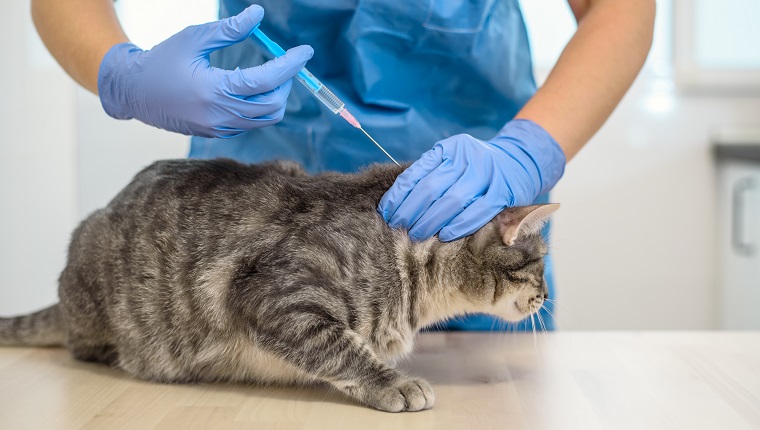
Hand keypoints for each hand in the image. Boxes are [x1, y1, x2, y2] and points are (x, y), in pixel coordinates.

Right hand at [97, 5, 312, 137]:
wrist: (134, 91)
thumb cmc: (161, 60)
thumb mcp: (194, 38)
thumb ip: (228, 29)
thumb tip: (258, 14)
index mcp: (213, 90)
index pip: (266, 81)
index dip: (290, 65)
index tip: (305, 52)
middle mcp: (219, 115)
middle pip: (273, 106)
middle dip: (286, 83)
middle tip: (285, 63)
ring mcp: (219, 128)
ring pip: (265, 119)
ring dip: (276, 97)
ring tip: (269, 74)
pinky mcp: (216, 133)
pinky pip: (250, 123)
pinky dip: (259, 106)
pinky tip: (249, 88)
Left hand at [378, 119, 565, 241]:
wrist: (518, 162)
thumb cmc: (475, 168)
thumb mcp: (452, 161)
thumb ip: (429, 175)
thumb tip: (396, 204)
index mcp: (449, 148)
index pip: (416, 173)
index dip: (398, 196)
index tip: (386, 213)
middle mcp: (467, 157)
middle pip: (431, 188)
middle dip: (410, 212)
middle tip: (399, 227)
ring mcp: (487, 174)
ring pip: (452, 201)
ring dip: (431, 222)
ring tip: (417, 234)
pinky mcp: (503, 192)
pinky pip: (477, 212)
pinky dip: (459, 226)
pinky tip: (445, 235)